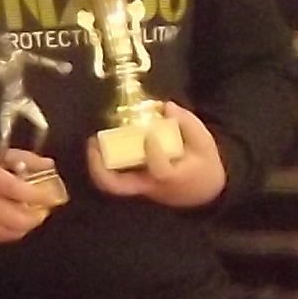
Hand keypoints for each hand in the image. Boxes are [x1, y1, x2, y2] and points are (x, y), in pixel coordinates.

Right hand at [0, 148, 56, 244]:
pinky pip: (5, 237)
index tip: (53, 197)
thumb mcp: (5, 156)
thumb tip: (48, 165)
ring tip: (29, 212)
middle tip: (44, 209)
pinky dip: (15, 230)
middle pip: (17, 218)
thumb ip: (28, 160)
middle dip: (36, 215)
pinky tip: (14, 218)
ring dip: (27, 223)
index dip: (38, 195)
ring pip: (14, 230)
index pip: (15, 189)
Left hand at [86, 103, 226, 208]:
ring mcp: (140, 187)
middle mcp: (151, 185)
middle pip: (119, 187)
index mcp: (173, 177)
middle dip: (100, 168)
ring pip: (112, 184)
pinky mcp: (135, 184)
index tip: (150, 134)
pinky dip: (105, 163)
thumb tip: (166, 106)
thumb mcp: (204, 142)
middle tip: (94, 143)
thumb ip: (187, 123)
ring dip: (98, 165)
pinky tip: (102, 144)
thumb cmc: (204, 165)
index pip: (160, 169)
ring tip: (93, 142)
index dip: (154, 153)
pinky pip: (115, 177)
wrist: (204, 192)